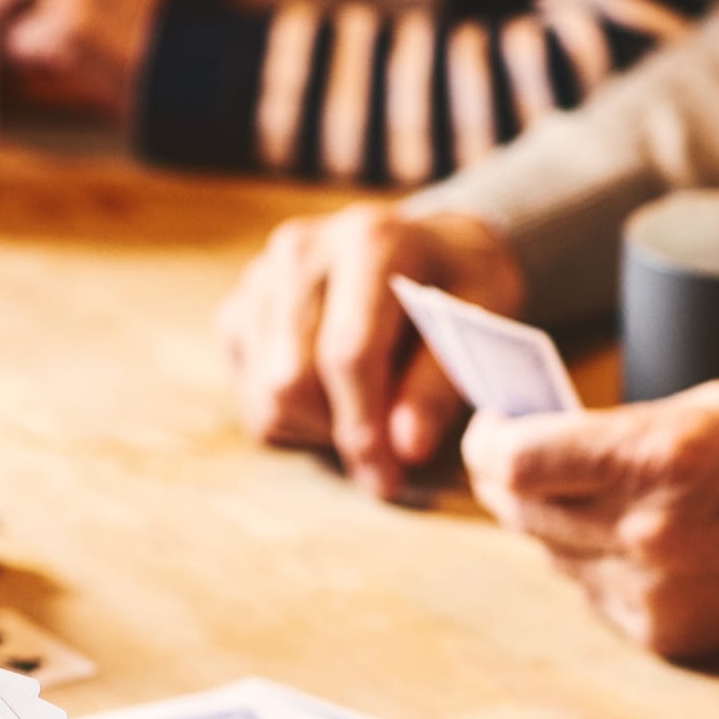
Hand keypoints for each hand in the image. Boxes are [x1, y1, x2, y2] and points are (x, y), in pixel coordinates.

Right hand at [220, 205, 523, 497]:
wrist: (421, 246)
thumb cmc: (456, 287)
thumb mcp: (480, 321)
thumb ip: (439, 384)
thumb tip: (405, 449)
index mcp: (370, 241)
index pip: (348, 352)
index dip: (365, 426)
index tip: (388, 477)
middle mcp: (302, 250)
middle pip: (294, 380)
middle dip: (339, 430)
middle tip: (383, 450)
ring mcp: (260, 279)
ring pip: (267, 395)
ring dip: (315, 427)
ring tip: (361, 411)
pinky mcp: (238, 310)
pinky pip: (250, 395)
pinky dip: (291, 415)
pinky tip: (329, 395)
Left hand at [463, 381, 718, 656]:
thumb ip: (626, 431)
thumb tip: (555, 443)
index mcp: (656, 457)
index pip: (517, 461)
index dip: (485, 444)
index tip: (486, 428)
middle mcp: (644, 530)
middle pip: (519, 512)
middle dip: (502, 480)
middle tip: (506, 458)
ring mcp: (654, 590)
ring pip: (551, 555)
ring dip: (548, 523)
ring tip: (578, 494)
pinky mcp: (668, 635)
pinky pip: (594, 594)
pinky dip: (593, 565)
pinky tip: (628, 540)